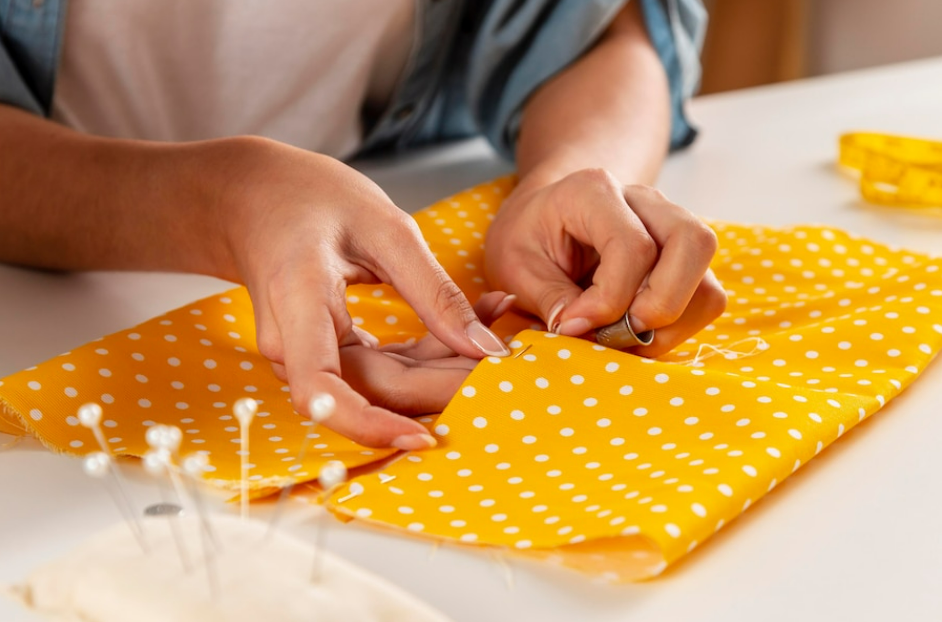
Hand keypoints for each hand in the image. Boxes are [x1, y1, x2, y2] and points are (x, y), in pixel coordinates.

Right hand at [213, 138, 509, 448]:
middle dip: (445, 384)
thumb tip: (484, 349)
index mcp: (298, 302)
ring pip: (384, 384)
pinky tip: (472, 328)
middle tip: (507, 365)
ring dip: (444, 367)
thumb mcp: (385, 227)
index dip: (370, 424)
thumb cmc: (310, 197)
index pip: (321, 388)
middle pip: (374, 390)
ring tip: (498, 333)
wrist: (253, 197)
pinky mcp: (326, 352)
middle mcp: (293, 343)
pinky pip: (381, 367)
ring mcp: (306, 354)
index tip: (423, 439)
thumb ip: (433, 291)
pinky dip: (428, 353)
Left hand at [484, 168, 725, 356]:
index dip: (609, 300)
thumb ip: (548, 297)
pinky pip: (705, 299)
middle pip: (693, 243)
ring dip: (672, 324)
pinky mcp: (683, 261)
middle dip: (662, 304)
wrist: (541, 220)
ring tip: (622, 338)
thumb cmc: (527, 238)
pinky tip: (635, 334)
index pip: (632, 247)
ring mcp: (672, 229)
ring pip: (708, 279)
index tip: (573, 324)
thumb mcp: (515, 265)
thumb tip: (580, 330)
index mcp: (595, 192)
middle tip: (618, 331)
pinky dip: (677, 327)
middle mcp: (646, 202)